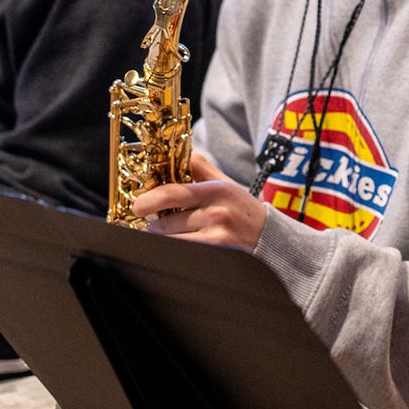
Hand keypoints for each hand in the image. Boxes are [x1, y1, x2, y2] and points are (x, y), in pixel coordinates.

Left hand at [129, 150, 266, 249]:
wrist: (271, 238)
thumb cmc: (244, 210)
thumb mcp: (226, 184)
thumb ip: (201, 169)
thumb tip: (178, 154)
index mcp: (215, 190)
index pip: (172, 193)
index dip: (148, 200)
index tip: (137, 206)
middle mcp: (215, 212)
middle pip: (166, 222)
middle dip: (153, 226)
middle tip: (152, 225)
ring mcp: (216, 236)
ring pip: (172, 240)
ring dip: (163, 240)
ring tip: (167, 237)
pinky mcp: (217, 254)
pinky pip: (184, 253)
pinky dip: (175, 252)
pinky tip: (178, 248)